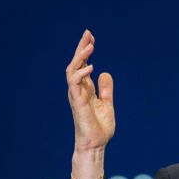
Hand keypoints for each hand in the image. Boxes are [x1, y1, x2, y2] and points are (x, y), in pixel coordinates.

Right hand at [65, 29, 114, 150]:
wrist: (96, 144)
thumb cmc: (99, 127)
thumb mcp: (107, 104)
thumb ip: (105, 89)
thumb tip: (105, 73)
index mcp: (85, 88)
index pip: (83, 65)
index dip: (86, 51)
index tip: (91, 38)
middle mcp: (78, 89)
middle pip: (76, 63)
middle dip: (81, 48)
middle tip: (88, 34)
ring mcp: (76, 95)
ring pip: (72, 71)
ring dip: (80, 58)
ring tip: (89, 47)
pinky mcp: (77, 102)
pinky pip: (75, 84)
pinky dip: (81, 74)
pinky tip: (91, 67)